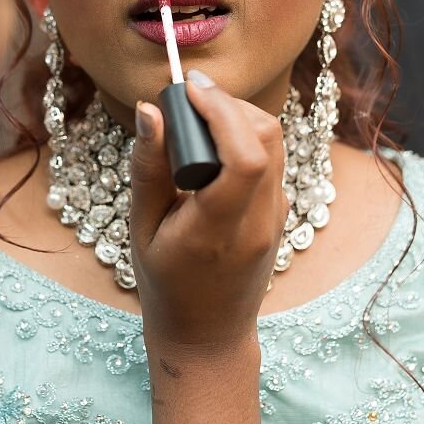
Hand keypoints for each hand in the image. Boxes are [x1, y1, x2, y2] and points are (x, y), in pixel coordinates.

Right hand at [130, 69, 285, 352]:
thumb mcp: (142, 228)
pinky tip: (213, 147)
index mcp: (219, 229)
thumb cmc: (165, 285)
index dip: (222, 109)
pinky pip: (273, 160)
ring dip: (240, 117)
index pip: (244, 155)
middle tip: (189, 97)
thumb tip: (150, 110)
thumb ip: (148, 168)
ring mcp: (277, 218)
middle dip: (229, 104)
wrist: (208, 334)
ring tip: (199, 117)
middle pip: (267, 137)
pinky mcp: (281, 213)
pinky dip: (246, 138)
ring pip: (275, 142)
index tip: (188, 88)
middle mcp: (259, 221)